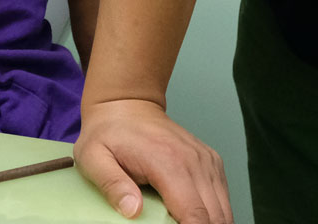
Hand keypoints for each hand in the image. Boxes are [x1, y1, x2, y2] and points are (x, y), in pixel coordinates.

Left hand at [75, 98, 231, 222]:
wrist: (126, 105)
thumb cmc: (109, 132)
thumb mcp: (94, 157)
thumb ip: (112, 185)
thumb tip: (133, 211)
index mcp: (168, 162)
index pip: (195, 215)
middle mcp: (194, 161)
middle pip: (215, 217)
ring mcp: (206, 161)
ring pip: (224, 210)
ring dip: (208, 223)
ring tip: (180, 222)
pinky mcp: (211, 162)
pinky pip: (222, 198)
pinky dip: (212, 212)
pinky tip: (191, 214)